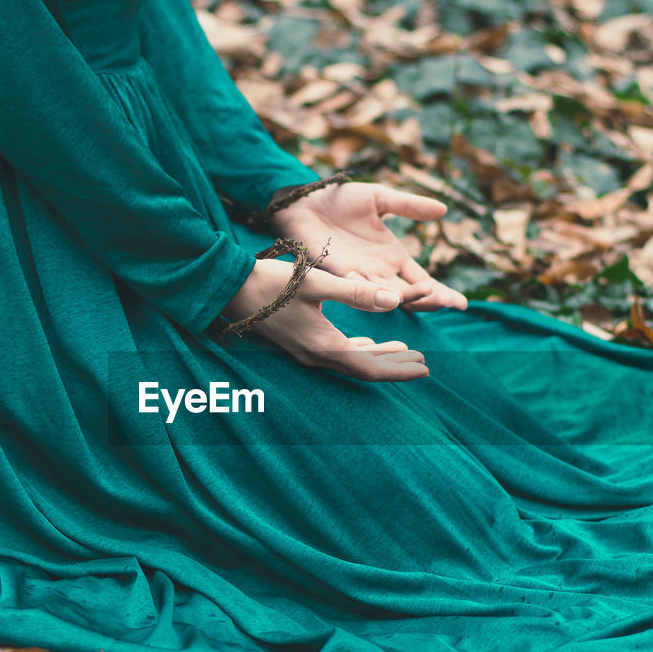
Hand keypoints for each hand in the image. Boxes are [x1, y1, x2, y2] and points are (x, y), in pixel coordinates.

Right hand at [218, 258, 428, 381]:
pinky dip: (357, 348)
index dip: (399, 368)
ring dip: (377, 356)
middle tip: (422, 361)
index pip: (370, 367)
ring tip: (402, 350)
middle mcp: (315, 355)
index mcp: (323, 346)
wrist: (228, 288)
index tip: (424, 367)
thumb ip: (356, 293)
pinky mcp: (297, 341)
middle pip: (363, 367)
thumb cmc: (270, 283)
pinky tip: (366, 340)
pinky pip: (335, 352)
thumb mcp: (316, 283)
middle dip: (393, 364)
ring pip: (350, 359)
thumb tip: (395, 301)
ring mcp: (304, 350)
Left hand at [267, 181, 467, 311]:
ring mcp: (359, 275)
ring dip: (408, 299)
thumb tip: (444, 210)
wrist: (305, 201)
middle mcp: (379, 271)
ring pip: (388, 297)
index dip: (442, 293)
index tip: (462, 303)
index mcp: (393, 256)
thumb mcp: (380, 199)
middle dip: (431, 300)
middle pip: (411, 295)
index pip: (423, 281)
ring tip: (428, 296)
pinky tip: (390, 296)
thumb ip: (409, 206)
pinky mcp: (337, 273)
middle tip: (450, 302)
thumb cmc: (340, 200)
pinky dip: (373, 293)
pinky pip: (358, 288)